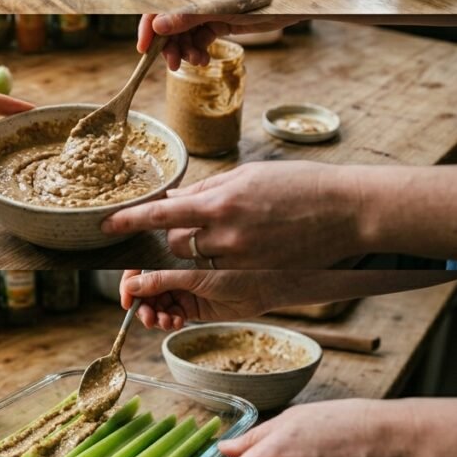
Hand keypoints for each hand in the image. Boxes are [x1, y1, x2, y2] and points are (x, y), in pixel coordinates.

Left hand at [103, 162, 365, 266]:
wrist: (349, 213)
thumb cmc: (301, 187)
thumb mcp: (249, 176)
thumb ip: (207, 190)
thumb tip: (174, 200)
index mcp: (222, 201)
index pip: (161, 214)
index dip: (129, 220)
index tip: (107, 225)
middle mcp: (226, 234)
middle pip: (174, 243)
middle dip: (176, 236)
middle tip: (199, 225)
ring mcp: (241, 261)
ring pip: (195, 264)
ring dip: (198, 254)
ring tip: (229, 239)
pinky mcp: (256, 280)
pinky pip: (218, 279)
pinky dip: (216, 269)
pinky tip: (234, 256)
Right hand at [119, 269, 276, 329]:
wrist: (264, 286)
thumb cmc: (235, 267)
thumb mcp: (194, 275)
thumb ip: (162, 280)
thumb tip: (131, 288)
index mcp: (171, 252)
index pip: (140, 266)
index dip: (129, 283)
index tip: (126, 300)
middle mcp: (173, 270)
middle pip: (144, 288)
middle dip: (142, 303)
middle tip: (145, 317)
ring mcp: (182, 288)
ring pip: (156, 304)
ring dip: (154, 315)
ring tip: (162, 322)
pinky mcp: (191, 306)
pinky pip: (170, 315)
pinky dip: (168, 321)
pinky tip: (174, 322)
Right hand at [137, 13, 302, 69]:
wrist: (291, 2)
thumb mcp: (221, 8)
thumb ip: (189, 16)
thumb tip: (158, 27)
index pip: (160, 5)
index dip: (148, 26)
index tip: (143, 49)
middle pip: (169, 23)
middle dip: (169, 46)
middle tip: (173, 65)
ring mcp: (206, 9)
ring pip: (183, 35)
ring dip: (184, 51)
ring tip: (196, 62)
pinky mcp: (217, 21)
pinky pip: (199, 38)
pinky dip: (197, 50)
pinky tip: (203, 59)